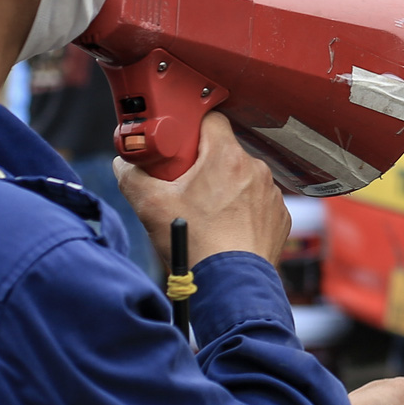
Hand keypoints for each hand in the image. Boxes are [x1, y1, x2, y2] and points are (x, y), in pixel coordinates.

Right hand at [113, 110, 288, 268]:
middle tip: (184, 185)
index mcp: (227, 157)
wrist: (231, 284)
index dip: (191, 128)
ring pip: (242, 178)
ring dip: (225, 188)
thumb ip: (132, 177)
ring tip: (205, 213)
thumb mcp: (151, 206)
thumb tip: (124, 165)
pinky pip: (257, 203)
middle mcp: (255, 170)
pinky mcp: (279, 217)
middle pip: (225, 152)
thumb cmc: (197, 244)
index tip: (179, 146)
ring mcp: (271, 194)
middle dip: (204, 164)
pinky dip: (243, 210)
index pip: (211, 120)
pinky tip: (225, 228)